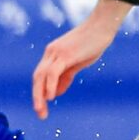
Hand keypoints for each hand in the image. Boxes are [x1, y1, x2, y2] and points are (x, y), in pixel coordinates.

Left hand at [32, 0, 130, 118]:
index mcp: (52, 54)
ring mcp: (56, 52)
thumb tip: (57, 92)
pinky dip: (50, 85)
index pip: (41, 76)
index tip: (42, 107)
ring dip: (40, 95)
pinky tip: (51, 97)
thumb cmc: (92, 43)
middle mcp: (51, 53)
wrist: (102, 26)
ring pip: (41, 76)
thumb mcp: (77, 62)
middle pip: (37, 77)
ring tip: (41, 110)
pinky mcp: (65, 54)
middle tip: (40, 114)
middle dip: (36, 97)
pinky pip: (53, 72)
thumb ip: (66, 75)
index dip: (39, 92)